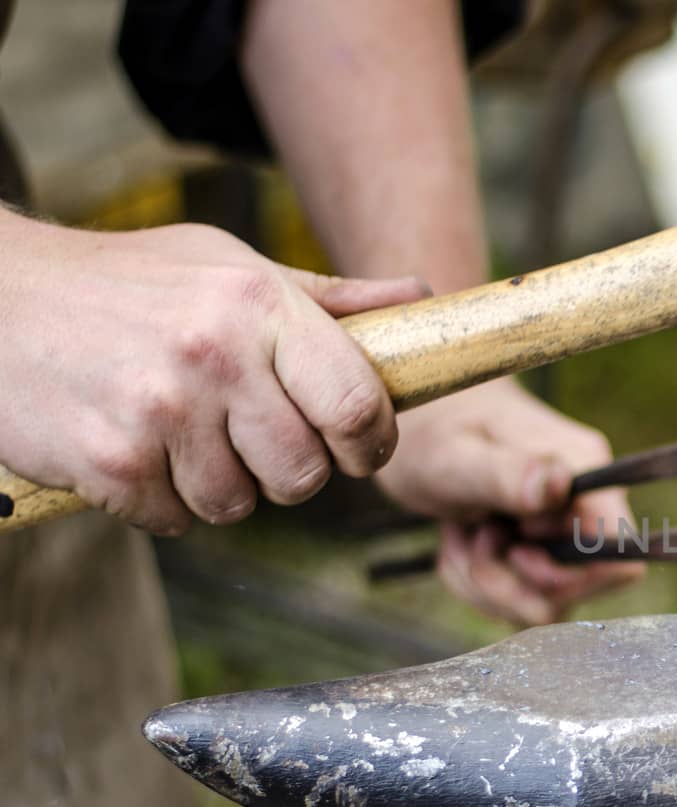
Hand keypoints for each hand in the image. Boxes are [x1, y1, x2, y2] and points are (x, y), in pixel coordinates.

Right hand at [0, 212, 427, 533]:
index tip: (357, 448)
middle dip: (288, 472)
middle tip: (251, 440)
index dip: (371, 444)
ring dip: (220, 486)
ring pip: (239, 504)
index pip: (360, 405)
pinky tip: (135, 448)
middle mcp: (215, 355)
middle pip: (304, 474)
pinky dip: (160, 500)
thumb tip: (420, 299)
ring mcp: (158, 410)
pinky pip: (174, 519)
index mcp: (259, 305)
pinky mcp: (107, 460)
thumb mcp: (230, 267)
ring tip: (182, 435)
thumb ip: (328, 301)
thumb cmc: (129, 283)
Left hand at [375, 379, 642, 625]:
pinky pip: (525, 599)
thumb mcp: (456, 456)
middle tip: (471, 536)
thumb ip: (506, 473)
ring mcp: (566, 532)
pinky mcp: (544, 553)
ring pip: (547, 603)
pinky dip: (482, 586)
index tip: (516, 544)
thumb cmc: (436, 431)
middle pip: (578, 588)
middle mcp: (588, 504)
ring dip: (489, 584)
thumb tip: (556, 484)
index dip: (566, 571)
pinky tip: (462, 543)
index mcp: (584, 470)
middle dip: (511, 582)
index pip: (618, 554)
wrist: (424, 424)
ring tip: (460, 535)